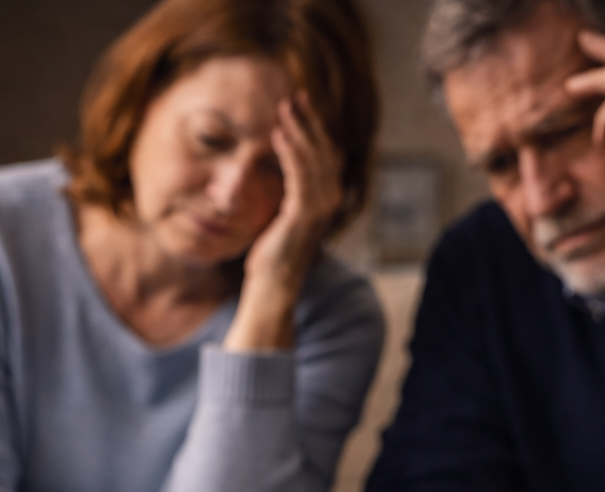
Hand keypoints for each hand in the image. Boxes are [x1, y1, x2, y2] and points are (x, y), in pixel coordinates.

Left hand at [225, 94, 343, 352]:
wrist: (274, 283)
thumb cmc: (275, 252)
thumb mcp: (285, 213)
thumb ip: (292, 190)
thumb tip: (288, 169)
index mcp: (327, 197)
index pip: (325, 153)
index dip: (314, 126)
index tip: (300, 103)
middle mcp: (330, 199)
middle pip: (323, 150)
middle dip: (308, 121)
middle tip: (293, 95)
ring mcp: (320, 207)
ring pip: (312, 158)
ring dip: (298, 130)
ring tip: (284, 107)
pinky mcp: (304, 214)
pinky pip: (299, 175)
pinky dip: (290, 151)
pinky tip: (277, 135)